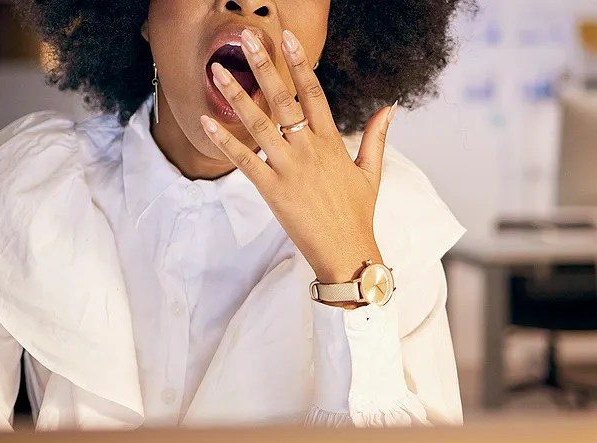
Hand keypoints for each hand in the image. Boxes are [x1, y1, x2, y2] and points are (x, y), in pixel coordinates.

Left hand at [200, 28, 396, 283]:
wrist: (347, 252)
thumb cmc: (357, 214)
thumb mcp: (372, 172)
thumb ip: (376, 136)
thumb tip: (390, 107)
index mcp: (331, 142)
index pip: (313, 93)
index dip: (300, 63)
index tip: (287, 38)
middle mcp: (309, 149)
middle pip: (283, 98)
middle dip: (263, 65)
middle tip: (246, 38)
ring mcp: (289, 168)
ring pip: (259, 124)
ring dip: (235, 96)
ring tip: (216, 71)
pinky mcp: (272, 190)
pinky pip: (244, 160)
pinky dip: (224, 141)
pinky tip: (206, 122)